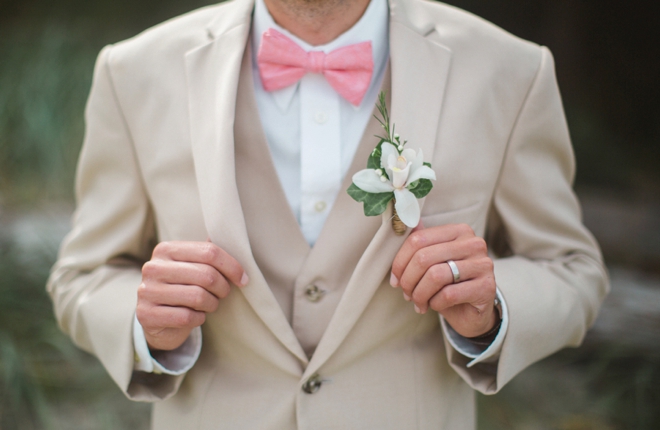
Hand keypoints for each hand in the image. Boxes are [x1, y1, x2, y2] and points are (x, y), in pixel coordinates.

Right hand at [137, 241, 247, 350]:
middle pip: (206, 275)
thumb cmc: (181, 288)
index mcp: (166, 249)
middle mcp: (153, 267)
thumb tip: (231, 236)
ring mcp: (147, 291)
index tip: (243, 279)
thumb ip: (207, 252)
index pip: (209, 252)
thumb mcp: (191, 266)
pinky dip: (199, 319)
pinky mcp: (146, 315)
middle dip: (223, 288)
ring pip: (198, 297)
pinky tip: (196, 316)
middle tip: (223, 294)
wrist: (155, 320)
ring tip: (209, 305)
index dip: (232, 266)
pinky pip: (187, 317)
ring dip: (212, 304)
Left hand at [390, 223, 496, 337]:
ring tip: (418, 302)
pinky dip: (435, 303)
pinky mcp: (486, 287)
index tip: (395, 278)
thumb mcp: (432, 262)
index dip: (400, 261)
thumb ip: (421, 243)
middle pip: (424, 257)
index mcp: (459, 231)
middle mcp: (473, 243)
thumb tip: (403, 222)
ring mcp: (483, 264)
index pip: (419, 239)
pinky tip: (434, 305)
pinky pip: (448, 294)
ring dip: (419, 293)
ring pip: (435, 276)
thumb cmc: (449, 284)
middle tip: (405, 293)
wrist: (472, 312)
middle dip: (408, 280)